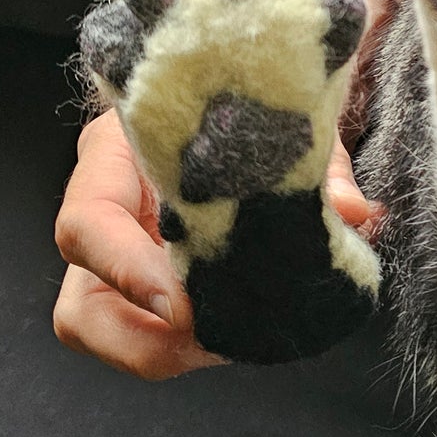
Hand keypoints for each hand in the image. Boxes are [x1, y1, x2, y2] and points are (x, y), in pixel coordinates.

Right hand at [53, 103, 383, 379]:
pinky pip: (152, 335)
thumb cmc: (238, 95)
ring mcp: (116, 259)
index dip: (128, 273)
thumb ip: (315, 160)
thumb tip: (356, 214)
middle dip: (146, 342)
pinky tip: (252, 328)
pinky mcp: (146, 284)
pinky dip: (196, 345)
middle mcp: (103, 216)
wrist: (228, 85)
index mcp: (112, 156)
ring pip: (108, 333)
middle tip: (223, 341)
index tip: (184, 306)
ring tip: (242, 340)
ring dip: (172, 351)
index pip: (86, 224)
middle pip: (81, 310)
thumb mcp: (273, 111)